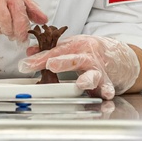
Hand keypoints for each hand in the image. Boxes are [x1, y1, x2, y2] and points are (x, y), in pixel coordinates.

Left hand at [18, 35, 140, 99]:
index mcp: (77, 45)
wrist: (116, 55)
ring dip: (86, 79)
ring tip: (80, 84)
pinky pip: (108, 86)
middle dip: (63, 62)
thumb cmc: (89, 51)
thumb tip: (29, 53)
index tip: (25, 65)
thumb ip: (50, 50)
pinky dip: (107, 91)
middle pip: (75, 58)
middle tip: (51, 65)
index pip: (56, 51)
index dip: (40, 58)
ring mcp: (99, 69)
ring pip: (93, 74)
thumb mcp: (70, 46)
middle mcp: (88, 56)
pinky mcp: (107, 81)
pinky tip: (106, 96)